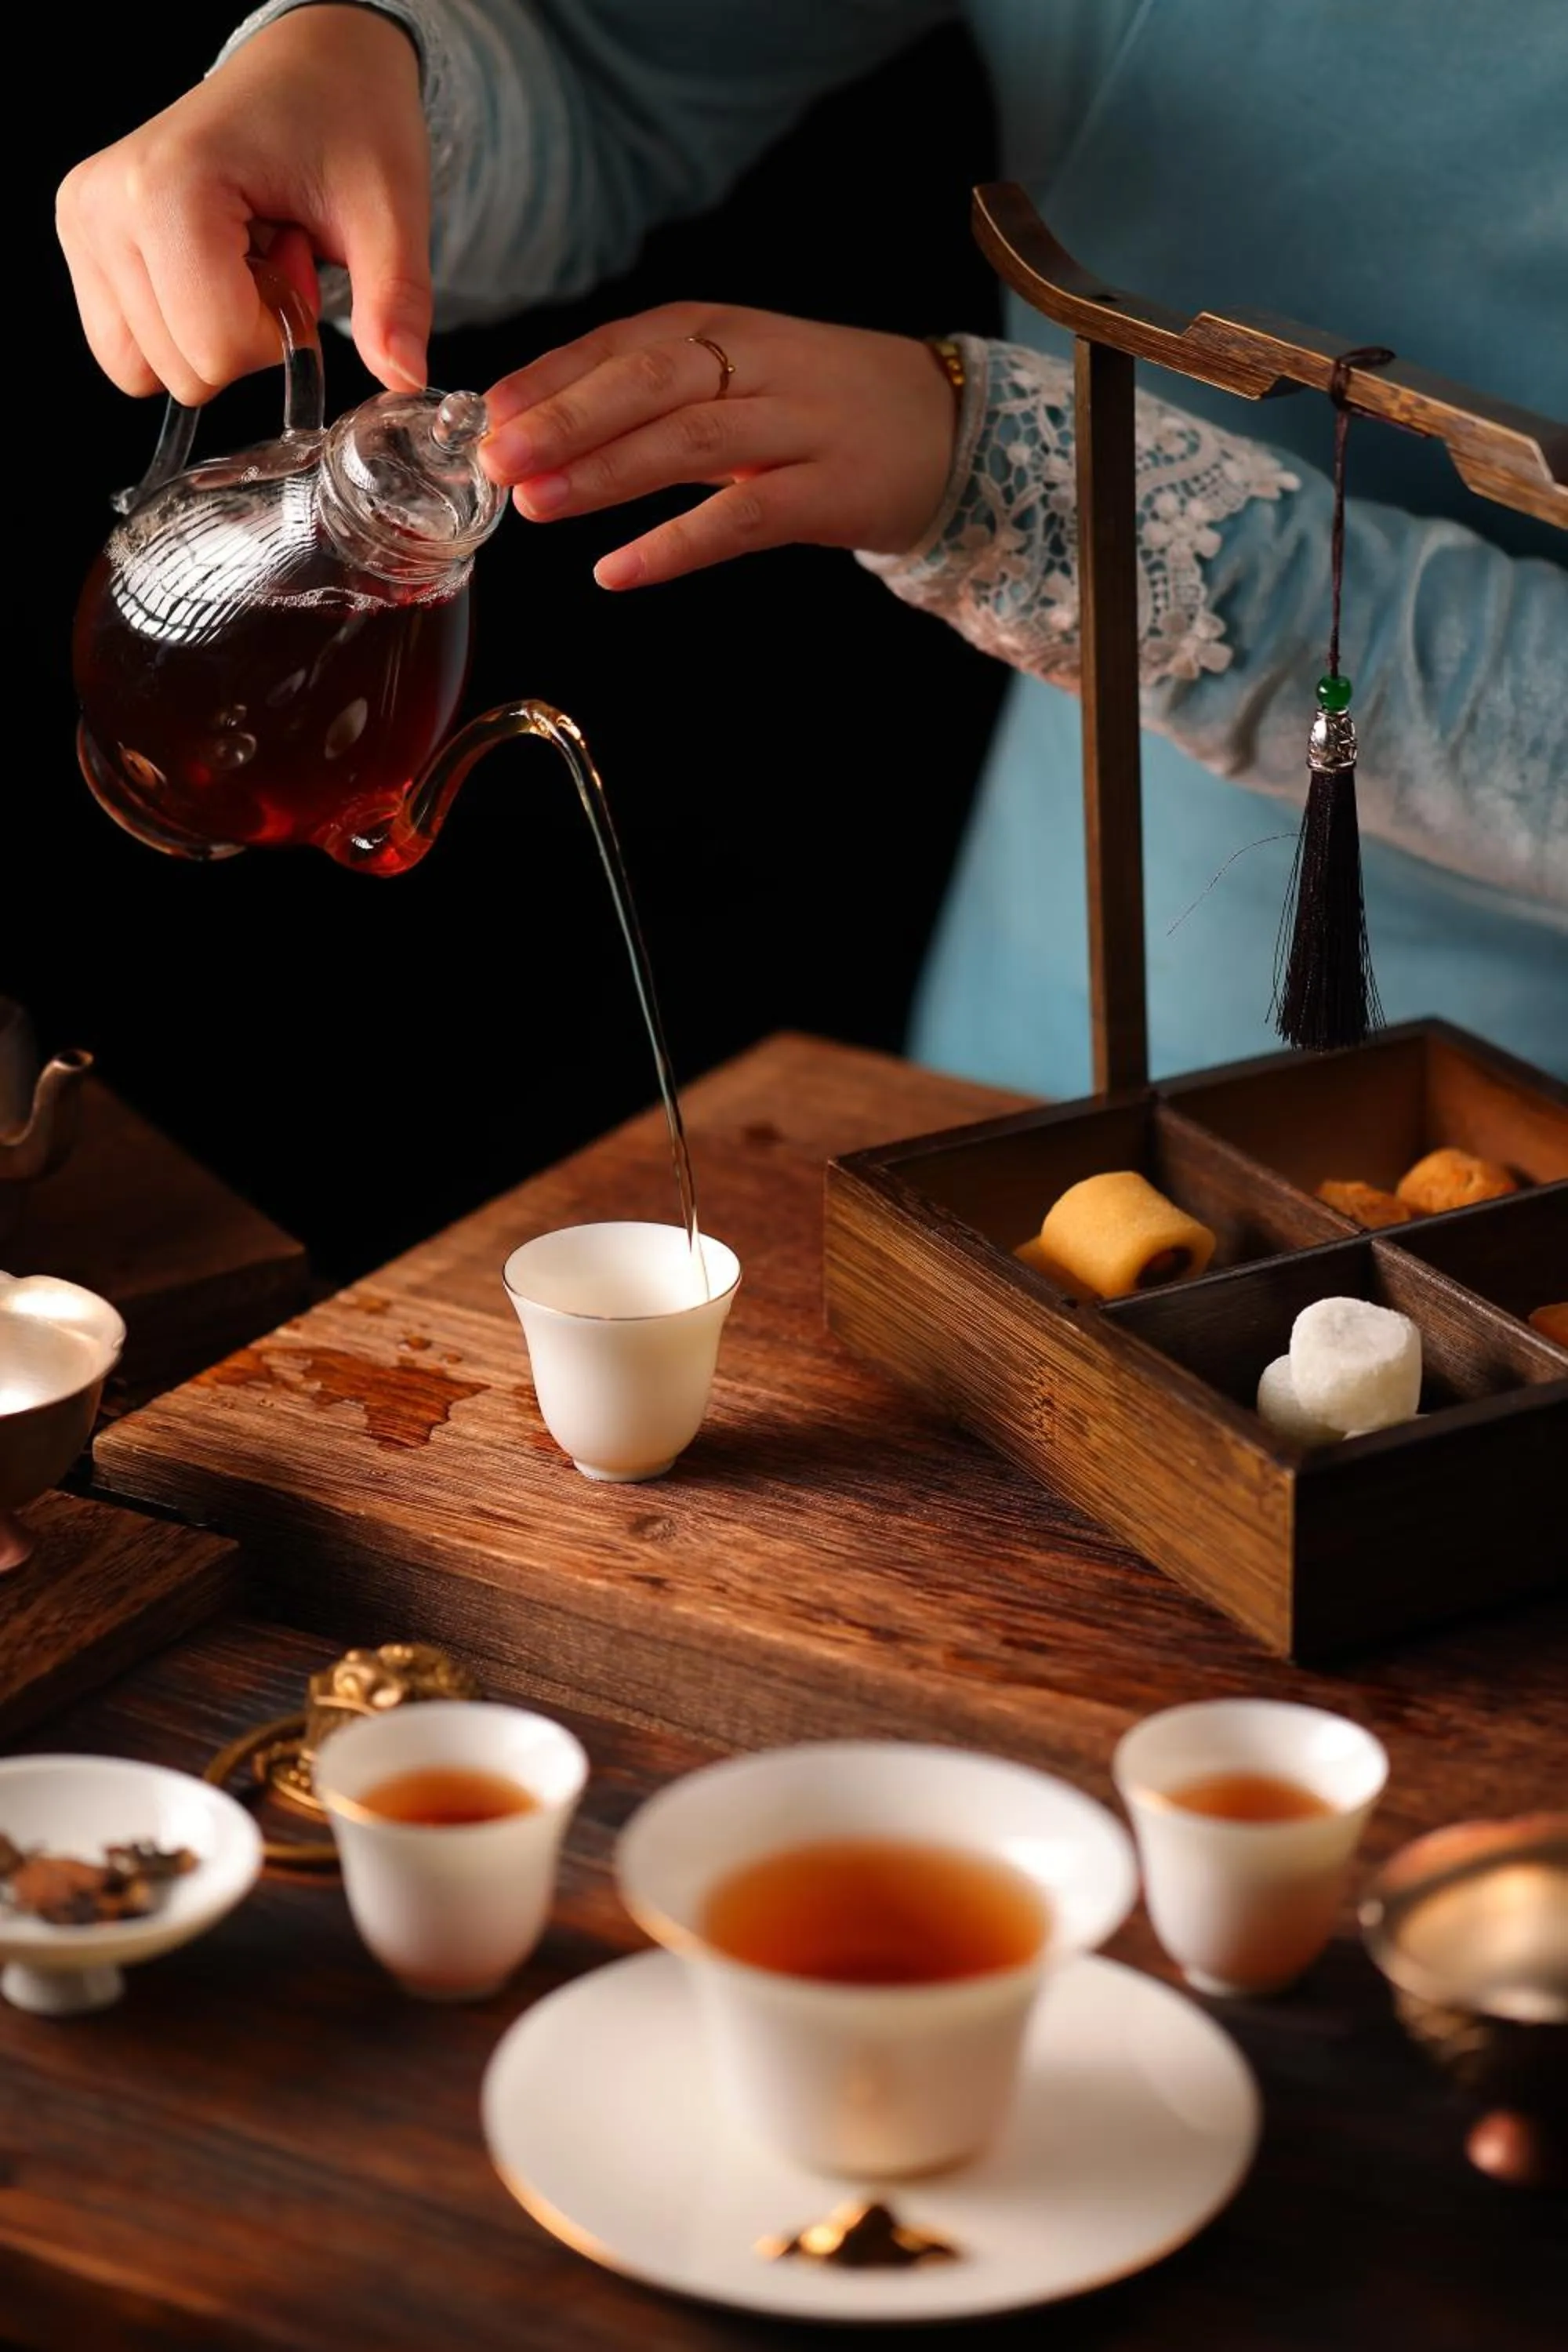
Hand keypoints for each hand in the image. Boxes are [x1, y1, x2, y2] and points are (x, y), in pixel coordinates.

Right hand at [55, 5, 430, 403]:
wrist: (310, 65)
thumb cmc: (345, 120)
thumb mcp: (389, 212)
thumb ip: (396, 301)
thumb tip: (406, 379)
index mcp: (168, 188)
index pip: (218, 349)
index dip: (281, 332)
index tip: (299, 255)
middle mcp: (103, 205)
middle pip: (184, 370)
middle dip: (247, 335)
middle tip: (276, 252)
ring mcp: (84, 223)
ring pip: (148, 371)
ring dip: (214, 334)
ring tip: (246, 254)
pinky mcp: (82, 238)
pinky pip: (127, 350)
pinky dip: (180, 330)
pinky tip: (215, 265)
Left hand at [478, 304, 959, 587]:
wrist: (950, 430)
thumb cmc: (821, 409)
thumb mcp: (734, 379)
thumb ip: (651, 398)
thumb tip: (540, 430)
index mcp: (720, 328)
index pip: (619, 343)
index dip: (548, 378)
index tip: (484, 415)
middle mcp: (755, 365)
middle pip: (646, 381)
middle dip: (563, 419)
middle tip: (495, 459)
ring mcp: (796, 427)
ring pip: (687, 440)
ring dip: (604, 473)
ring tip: (537, 505)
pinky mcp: (828, 493)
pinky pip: (740, 518)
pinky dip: (675, 545)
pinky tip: (619, 571)